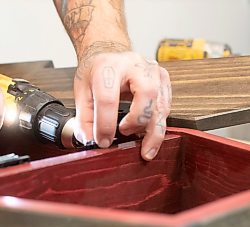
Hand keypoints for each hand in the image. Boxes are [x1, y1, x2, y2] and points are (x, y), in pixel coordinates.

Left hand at [73, 42, 171, 160]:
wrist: (109, 53)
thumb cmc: (97, 71)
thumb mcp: (82, 91)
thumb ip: (84, 118)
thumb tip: (88, 140)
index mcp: (108, 67)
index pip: (108, 99)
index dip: (105, 124)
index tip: (102, 141)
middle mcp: (134, 66)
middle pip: (146, 95)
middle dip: (137, 122)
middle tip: (126, 137)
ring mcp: (152, 71)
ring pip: (161, 103)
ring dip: (154, 131)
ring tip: (145, 149)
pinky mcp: (163, 80)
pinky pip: (166, 106)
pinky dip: (159, 124)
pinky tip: (151, 136)